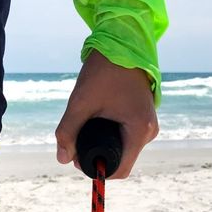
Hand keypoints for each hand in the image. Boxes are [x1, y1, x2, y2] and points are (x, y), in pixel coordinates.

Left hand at [55, 50, 158, 178]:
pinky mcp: (143, 119)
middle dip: (96, 157)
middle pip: (120, 161)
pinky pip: (125, 140)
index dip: (96, 169)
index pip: (120, 170)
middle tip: (76, 140)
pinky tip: (95, 125)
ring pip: (122, 151)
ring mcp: (148, 125)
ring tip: (85, 128)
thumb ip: (68, 132)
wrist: (122, 41)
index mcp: (140, 130)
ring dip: (101, 147)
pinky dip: (109, 138)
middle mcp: (149, 131)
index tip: (77, 156)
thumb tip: (62, 159)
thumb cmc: (103, 70)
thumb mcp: (80, 102)